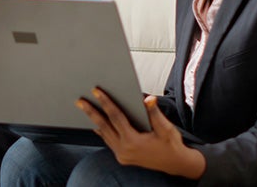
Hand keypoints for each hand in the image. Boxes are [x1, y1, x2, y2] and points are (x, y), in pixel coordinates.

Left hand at [77, 90, 204, 178]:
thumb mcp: (165, 128)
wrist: (176, 164)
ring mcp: (122, 155)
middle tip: (80, 101)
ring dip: (94, 121)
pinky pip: (108, 141)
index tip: (97, 92)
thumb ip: (154, 113)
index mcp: (133, 142)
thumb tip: (148, 99)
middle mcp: (124, 150)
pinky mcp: (122, 157)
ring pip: (104, 135)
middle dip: (91, 112)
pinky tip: (96, 123)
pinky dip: (103, 131)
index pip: (116, 117)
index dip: (106, 103)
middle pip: (104, 126)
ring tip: (85, 108)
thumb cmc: (171, 145)